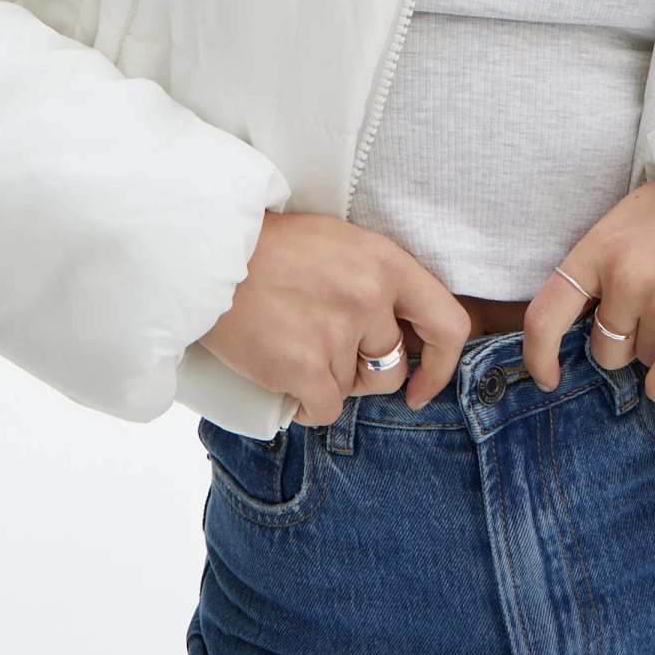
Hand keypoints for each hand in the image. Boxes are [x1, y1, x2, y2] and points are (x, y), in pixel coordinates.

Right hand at [196, 211, 472, 425]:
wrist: (206, 252)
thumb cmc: (270, 247)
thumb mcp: (341, 244)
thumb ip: (377, 280)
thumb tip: (402, 333)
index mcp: (386, 262)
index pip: (448, 324)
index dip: (442, 364)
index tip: (423, 385)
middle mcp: (370, 295)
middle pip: (392, 368)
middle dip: (362, 372)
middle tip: (324, 351)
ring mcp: (337, 330)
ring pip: (351, 390)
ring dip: (326, 383)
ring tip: (292, 348)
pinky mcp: (303, 364)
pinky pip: (324, 411)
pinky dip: (304, 405)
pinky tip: (285, 382)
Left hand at [521, 178, 654, 403]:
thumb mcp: (629, 221)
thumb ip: (601, 265)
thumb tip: (580, 324)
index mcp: (599, 248)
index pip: (547, 313)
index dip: (539, 353)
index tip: (546, 376)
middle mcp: (626, 277)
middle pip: (604, 347)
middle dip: (628, 337)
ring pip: (642, 360)